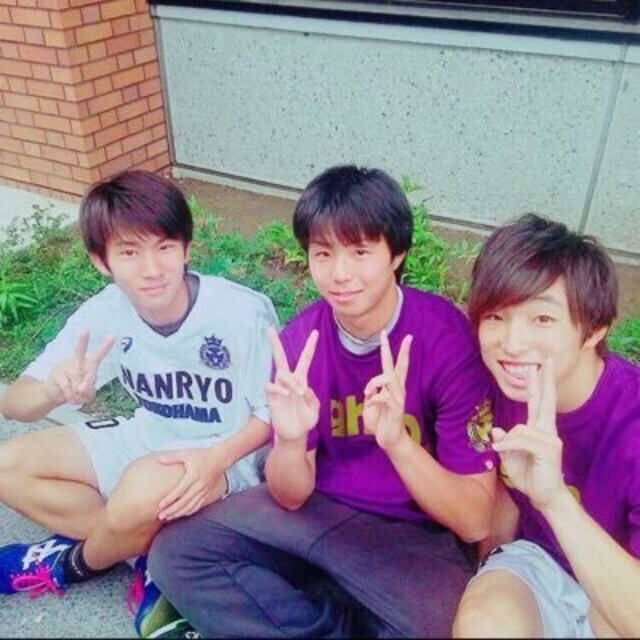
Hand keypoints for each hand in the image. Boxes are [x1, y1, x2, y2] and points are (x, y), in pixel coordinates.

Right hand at [44, 331, 114, 404]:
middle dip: (82, 341)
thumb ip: (89, 391)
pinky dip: (71, 397)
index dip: (106, 346)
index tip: (113, 336)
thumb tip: (81, 388)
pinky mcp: (56, 373)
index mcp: (89, 365)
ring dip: (78, 394)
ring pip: (76, 381)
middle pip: (80, 351)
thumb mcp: (87, 394)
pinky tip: (69, 398)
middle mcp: (77, 362)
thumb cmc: (76, 390)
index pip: (99, 355)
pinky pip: (67, 388)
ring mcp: (65, 366)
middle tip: (84, 331)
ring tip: (76, 397)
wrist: (55, 394)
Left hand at [155, 448, 226, 520]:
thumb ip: (172, 457)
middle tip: (161, 516)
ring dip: (179, 513)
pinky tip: (180, 514)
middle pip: (184, 502)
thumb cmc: (202, 455)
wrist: (220, 459)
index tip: (160, 505)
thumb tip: (158, 459)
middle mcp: (199, 485)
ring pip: (190, 506)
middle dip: (172, 510)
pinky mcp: (207, 494)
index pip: (180, 491)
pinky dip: (188, 512)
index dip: (170, 499)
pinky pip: (197, 506)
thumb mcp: (187, 454)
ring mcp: (204, 491)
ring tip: (168, 517)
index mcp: (193, 476)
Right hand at [265, 327, 319, 442]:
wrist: (295, 434)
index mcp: (301, 379)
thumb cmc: (305, 420)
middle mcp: (288, 380)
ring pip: (280, 372)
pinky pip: (271, 386)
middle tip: (269, 328)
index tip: (315, 332)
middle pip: (280, 357)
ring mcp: (279, 387)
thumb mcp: (314, 410)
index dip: (310, 346)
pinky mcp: (271, 396)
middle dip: (274, 343)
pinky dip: (280, 388)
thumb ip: (312, 398)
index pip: (305, 359)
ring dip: (291, 381)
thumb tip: (303, 388)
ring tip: (297, 393)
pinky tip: (286, 394)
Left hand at [362, 330, 411, 451]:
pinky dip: (373, 399)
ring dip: (373, 384)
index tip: (386, 333)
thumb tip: (371, 388)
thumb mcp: (370, 403)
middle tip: (384, 332)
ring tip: (368, 395)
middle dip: (391, 348)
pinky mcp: (397, 408)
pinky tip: (372, 405)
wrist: (388, 439)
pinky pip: (383, 396)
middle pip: (397, 365)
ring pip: (387, 378)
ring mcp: (399, 398)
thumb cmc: (379, 420)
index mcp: (391, 386)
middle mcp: (398, 389)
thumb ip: (371, 392)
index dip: (391, 349)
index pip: (393, 364)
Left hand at [491, 359, 564, 510]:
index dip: (537, 385)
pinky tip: (499, 448)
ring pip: (520, 428)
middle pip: (546, 400)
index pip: (537, 403)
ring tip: (501, 450)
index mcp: (538, 429)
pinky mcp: (550, 449)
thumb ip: (505, 442)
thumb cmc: (529, 475)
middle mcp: (547, 431)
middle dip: (546, 380)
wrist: (544, 497)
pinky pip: (522, 440)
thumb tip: (497, 430)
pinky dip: (508, 444)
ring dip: (507, 441)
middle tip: (548, 360)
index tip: (538, 368)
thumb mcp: (510, 457)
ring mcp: (550, 439)